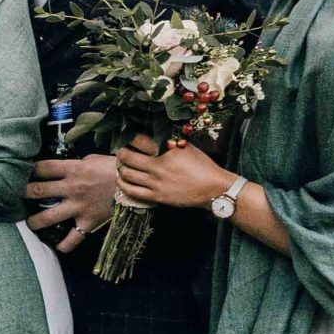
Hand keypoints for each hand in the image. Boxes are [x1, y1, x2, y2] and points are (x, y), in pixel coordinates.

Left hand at [25, 153, 119, 252]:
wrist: (139, 185)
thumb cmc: (117, 169)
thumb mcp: (94, 159)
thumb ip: (76, 164)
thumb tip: (64, 168)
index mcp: (73, 169)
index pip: (42, 168)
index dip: (28, 170)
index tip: (21, 173)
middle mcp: (72, 188)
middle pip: (38, 191)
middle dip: (23, 194)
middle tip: (16, 197)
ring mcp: (79, 207)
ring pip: (48, 217)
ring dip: (34, 222)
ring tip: (30, 223)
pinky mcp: (89, 222)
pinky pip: (72, 238)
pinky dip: (64, 245)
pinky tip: (58, 246)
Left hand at [115, 134, 236, 209]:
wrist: (214, 188)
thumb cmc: (201, 165)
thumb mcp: (185, 147)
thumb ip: (167, 142)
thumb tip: (150, 136)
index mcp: (166, 150)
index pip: (138, 140)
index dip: (128, 137)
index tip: (125, 136)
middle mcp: (158, 166)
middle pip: (127, 157)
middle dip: (120, 152)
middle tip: (120, 150)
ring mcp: (156, 183)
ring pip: (126, 174)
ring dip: (120, 168)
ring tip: (121, 164)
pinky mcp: (156, 196)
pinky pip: (132, 191)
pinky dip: (123, 184)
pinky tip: (122, 179)